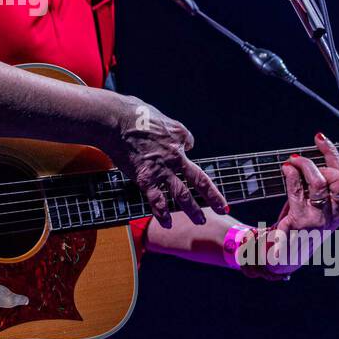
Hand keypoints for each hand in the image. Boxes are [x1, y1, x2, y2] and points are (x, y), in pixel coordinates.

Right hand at [100, 95, 227, 227]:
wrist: (116, 121)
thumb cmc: (133, 114)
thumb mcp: (158, 115)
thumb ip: (168, 127)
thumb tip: (173, 134)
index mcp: (178, 136)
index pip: (189, 143)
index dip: (186, 147)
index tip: (183, 149)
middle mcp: (175, 155)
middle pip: (199, 179)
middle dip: (212, 196)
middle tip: (222, 207)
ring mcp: (162, 169)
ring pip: (182, 195)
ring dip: (193, 210)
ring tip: (200, 221)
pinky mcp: (146, 178)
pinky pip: (157, 200)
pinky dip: (163, 214)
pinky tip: (168, 224)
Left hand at [260, 132, 338, 273]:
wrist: (285, 254)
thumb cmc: (299, 224)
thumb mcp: (315, 203)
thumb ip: (317, 184)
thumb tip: (308, 157)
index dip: (332, 153)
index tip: (319, 138)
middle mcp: (336, 214)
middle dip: (320, 162)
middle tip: (299, 160)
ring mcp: (320, 219)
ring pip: (320, 182)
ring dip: (304, 166)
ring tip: (291, 162)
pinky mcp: (302, 221)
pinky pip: (298, 191)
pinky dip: (291, 176)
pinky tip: (285, 170)